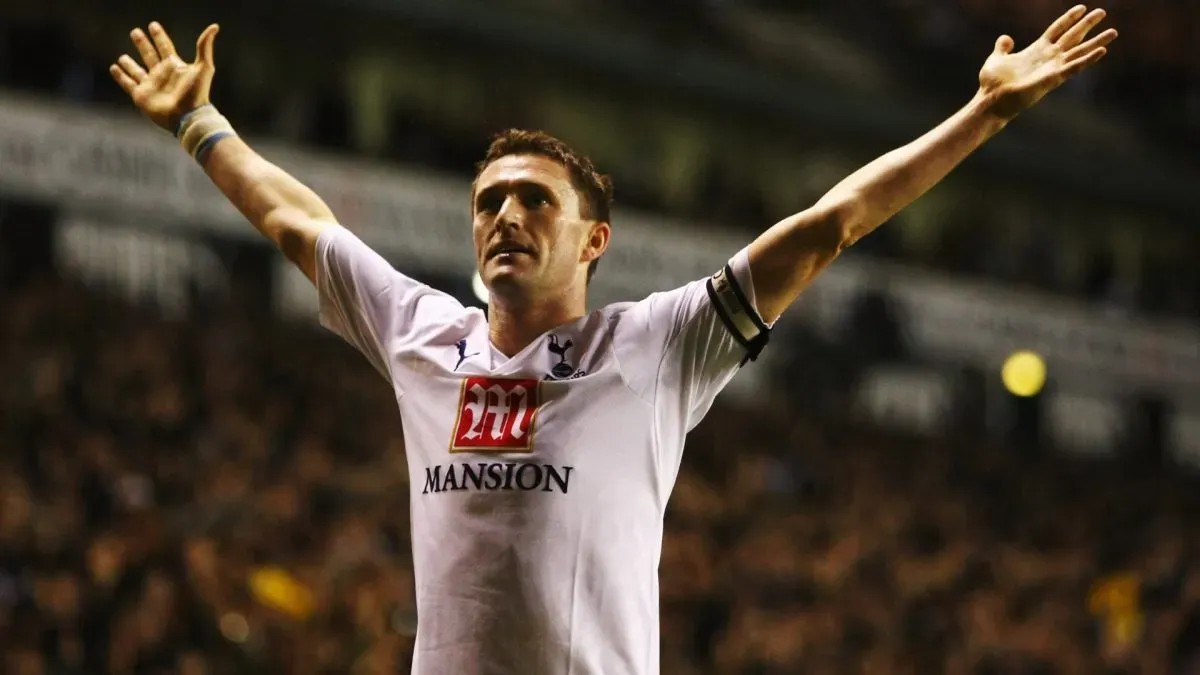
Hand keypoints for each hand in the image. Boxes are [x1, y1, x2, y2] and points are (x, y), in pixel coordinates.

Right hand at [109, 22, 219, 131]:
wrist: (187, 116)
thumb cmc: (196, 93)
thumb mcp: (203, 67)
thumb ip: (204, 47)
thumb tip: (214, 27)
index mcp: (175, 66)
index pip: (165, 47)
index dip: (159, 36)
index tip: (153, 25)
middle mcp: (161, 74)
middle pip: (150, 55)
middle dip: (143, 44)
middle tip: (135, 32)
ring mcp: (151, 85)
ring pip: (137, 70)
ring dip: (129, 63)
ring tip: (122, 56)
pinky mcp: (141, 95)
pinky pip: (127, 83)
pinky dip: (120, 76)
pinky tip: (114, 68)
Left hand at [977, 5, 1116, 119]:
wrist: (991, 100)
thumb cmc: (992, 83)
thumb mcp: (996, 58)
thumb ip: (1003, 47)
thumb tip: (1006, 37)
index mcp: (1037, 50)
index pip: (1057, 30)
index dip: (1069, 19)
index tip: (1081, 8)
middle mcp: (1048, 58)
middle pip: (1072, 36)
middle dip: (1087, 24)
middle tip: (1102, 12)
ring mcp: (1052, 68)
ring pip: (1079, 51)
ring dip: (1097, 42)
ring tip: (1113, 32)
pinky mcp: (1053, 78)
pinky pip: (1074, 67)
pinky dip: (1088, 59)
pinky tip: (1102, 51)